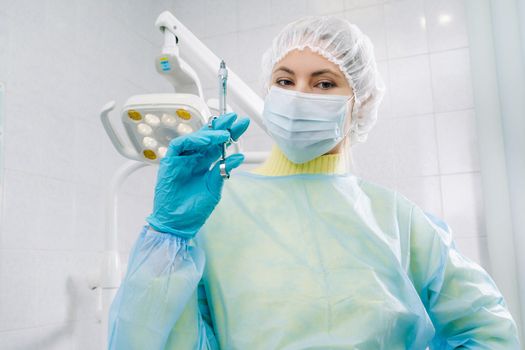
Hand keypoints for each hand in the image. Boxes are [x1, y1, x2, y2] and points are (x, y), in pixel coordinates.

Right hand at [146, 112, 249, 237]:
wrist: (178, 224)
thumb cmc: (194, 209)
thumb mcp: (214, 188)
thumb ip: (223, 170)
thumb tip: (239, 156)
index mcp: (204, 165)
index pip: (218, 145)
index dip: (230, 134)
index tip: (243, 124)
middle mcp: (193, 160)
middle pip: (208, 138)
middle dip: (221, 127)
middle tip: (235, 119)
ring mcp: (181, 160)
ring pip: (195, 139)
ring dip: (209, 133)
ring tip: (224, 133)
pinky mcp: (170, 163)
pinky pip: (180, 145)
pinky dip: (193, 140)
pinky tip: (206, 140)